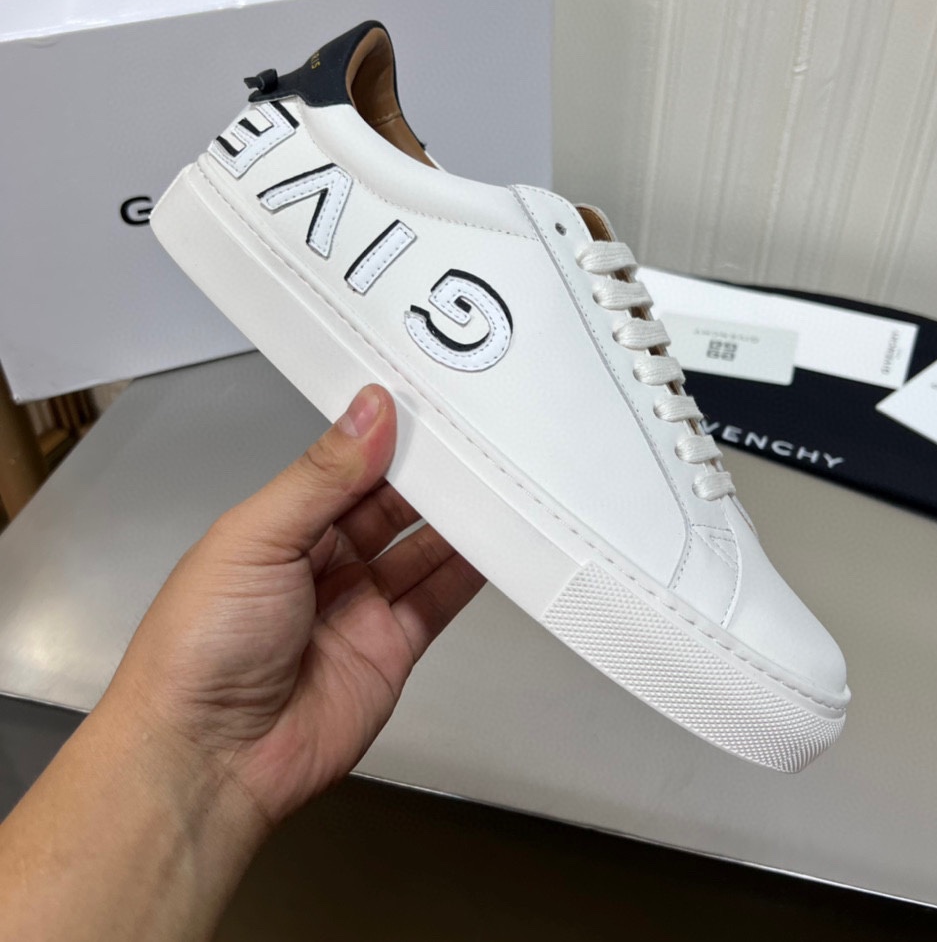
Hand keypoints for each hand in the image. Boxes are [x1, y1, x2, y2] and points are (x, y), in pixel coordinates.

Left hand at [109, 383, 484, 826]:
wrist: (209, 761)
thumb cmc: (203, 645)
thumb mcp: (256, 539)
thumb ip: (322, 476)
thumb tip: (371, 409)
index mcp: (282, 526)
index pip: (348, 470)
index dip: (388, 441)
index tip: (432, 409)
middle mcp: (324, 562)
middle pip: (392, 508)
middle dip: (432, 479)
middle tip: (479, 444)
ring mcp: (361, 607)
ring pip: (423, 550)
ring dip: (458, 521)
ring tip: (500, 485)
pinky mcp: (393, 649)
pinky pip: (440, 600)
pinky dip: (470, 573)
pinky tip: (497, 543)